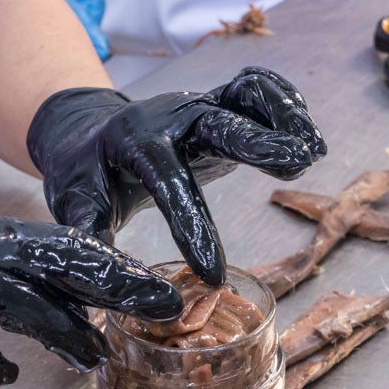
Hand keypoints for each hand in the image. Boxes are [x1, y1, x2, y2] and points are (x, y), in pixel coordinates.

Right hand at [0, 209, 182, 388]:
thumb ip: (22, 300)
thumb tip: (91, 320)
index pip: (54, 245)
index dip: (110, 267)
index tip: (159, 290)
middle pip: (40, 260)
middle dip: (104, 284)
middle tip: (156, 308)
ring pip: (5, 297)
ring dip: (56, 328)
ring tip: (93, 358)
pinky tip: (4, 377)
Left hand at [27, 67, 324, 284]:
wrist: (88, 135)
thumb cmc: (84, 177)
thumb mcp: (74, 209)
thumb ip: (91, 245)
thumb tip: (116, 297)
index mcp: (132, 144)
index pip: (167, 182)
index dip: (192, 227)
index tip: (215, 274)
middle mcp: (170, 118)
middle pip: (219, 120)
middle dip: (257, 140)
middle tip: (299, 162)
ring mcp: (199, 108)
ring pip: (246, 92)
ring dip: (283, 114)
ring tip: (314, 151)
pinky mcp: (220, 109)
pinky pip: (256, 91)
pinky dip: (285, 104)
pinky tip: (310, 138)